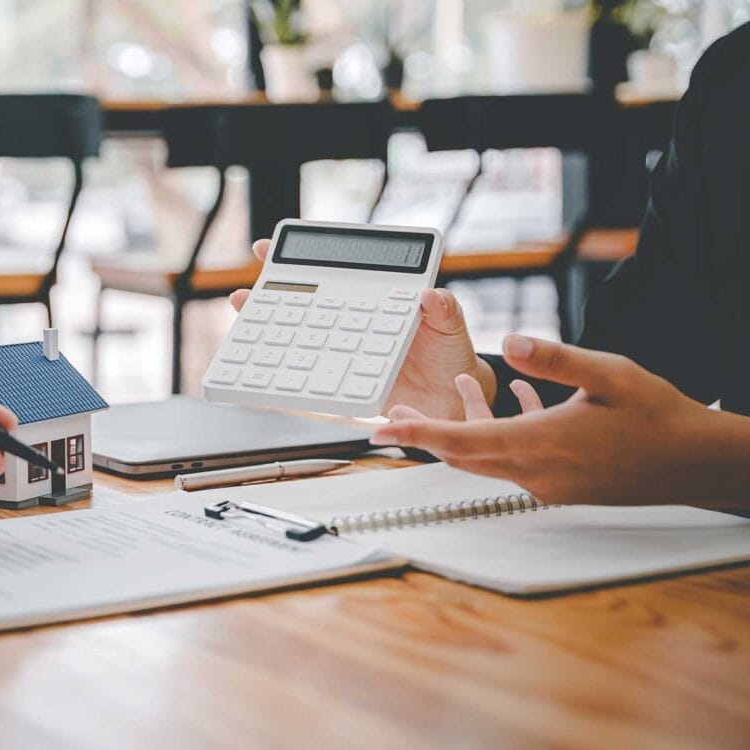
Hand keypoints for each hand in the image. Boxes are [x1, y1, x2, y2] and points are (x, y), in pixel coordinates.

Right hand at [230, 239, 495, 418]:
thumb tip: (429, 295)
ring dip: (270, 332)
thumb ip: (442, 308)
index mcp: (373, 298)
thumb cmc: (449, 354)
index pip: (332, 272)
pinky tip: (269, 369)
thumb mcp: (450, 324)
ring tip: (248, 323)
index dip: (299, 260)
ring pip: (300, 337)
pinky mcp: (343, 379)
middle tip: (245, 293)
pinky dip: (289, 371)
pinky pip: (312, 374)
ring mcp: (344, 350)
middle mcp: (351, 321)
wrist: (450, 400)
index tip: (267, 250)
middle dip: (269, 295)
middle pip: (304, 303)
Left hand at [371, 334, 749, 508]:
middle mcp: (535, 471)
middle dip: (425, 434)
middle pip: (463, 454)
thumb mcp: (606, 374)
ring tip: (453, 393)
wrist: (694, 463)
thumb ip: (552, 359)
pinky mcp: (562, 482)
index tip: (380, 431)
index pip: (460, 440)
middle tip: (392, 418)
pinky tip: (519, 400)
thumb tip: (509, 342)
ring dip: (467, 426)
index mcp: (538, 444)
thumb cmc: (657, 419)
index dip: (417, 433)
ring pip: (490, 454)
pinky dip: (505, 430)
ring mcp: (548, 481)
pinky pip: (517, 456)